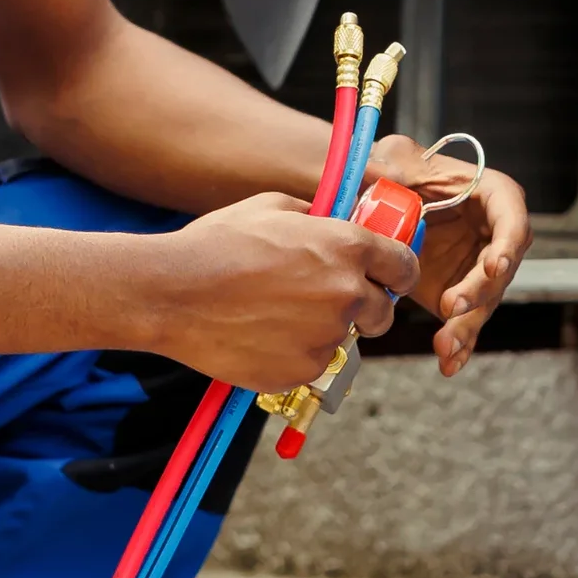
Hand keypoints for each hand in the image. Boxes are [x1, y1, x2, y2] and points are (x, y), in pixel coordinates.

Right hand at [145, 192, 418, 394]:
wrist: (173, 293)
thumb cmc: (216, 245)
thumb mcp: (269, 207)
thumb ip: (313, 216)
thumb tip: (328, 222)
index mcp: (346, 247)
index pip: (404, 265)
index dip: (398, 271)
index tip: (390, 277)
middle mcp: (345, 293)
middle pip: (383, 311)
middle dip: (365, 306)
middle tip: (327, 300)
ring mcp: (326, 336)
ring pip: (343, 338)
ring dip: (322, 329)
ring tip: (275, 313)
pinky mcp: (302, 370)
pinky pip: (312, 362)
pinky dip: (295, 353)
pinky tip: (261, 334)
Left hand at [369, 137, 532, 375]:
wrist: (384, 201)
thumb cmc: (400, 170)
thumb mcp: (397, 160)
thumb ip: (395, 167)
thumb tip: (387, 174)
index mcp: (492, 195)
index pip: (512, 220)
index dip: (506, 245)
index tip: (493, 267)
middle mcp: (494, 235)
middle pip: (499, 270)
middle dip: (477, 293)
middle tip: (451, 307)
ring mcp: (479, 268)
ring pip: (483, 303)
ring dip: (466, 327)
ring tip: (445, 347)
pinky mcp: (462, 294)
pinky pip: (467, 324)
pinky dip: (459, 345)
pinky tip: (449, 363)